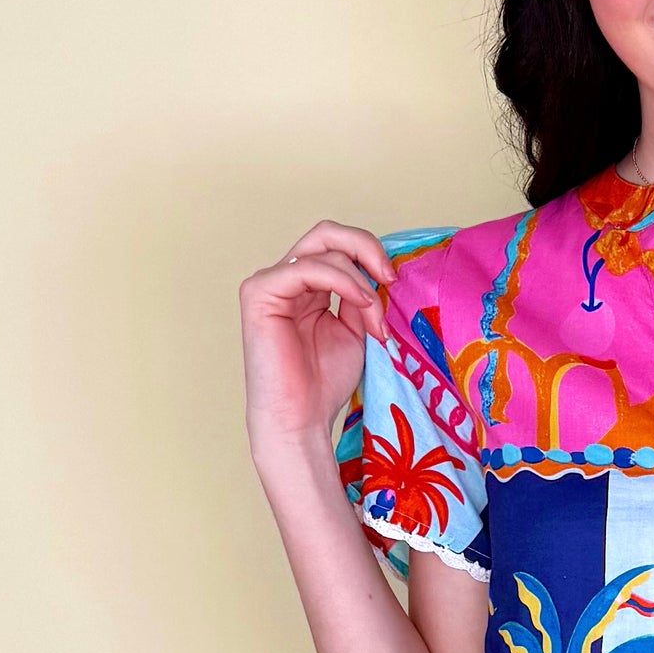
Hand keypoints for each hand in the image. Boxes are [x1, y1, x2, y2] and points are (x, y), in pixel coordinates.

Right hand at [240, 220, 394, 465]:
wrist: (301, 419)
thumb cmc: (324, 383)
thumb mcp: (356, 330)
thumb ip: (362, 297)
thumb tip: (378, 273)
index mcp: (307, 286)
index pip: (337, 247)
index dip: (369, 255)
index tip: (394, 281)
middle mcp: (286, 279)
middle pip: (326, 233)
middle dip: (365, 247)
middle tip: (389, 276)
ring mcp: (269, 283)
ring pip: (322, 249)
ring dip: (359, 281)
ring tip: (373, 317)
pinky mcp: (259, 293)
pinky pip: (306, 268)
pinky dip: (342, 281)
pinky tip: (360, 302)